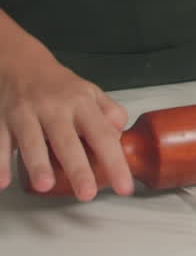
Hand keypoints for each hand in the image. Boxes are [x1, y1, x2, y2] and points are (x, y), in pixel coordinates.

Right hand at [0, 37, 133, 199]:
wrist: (21, 62)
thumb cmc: (58, 85)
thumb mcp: (89, 92)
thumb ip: (109, 112)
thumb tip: (121, 136)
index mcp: (81, 103)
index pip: (102, 134)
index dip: (115, 161)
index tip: (124, 186)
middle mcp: (54, 108)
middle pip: (67, 140)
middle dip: (77, 168)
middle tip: (87, 193)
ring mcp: (26, 113)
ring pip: (31, 139)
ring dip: (38, 162)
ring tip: (45, 186)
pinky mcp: (2, 119)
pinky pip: (0, 141)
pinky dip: (0, 161)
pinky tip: (4, 181)